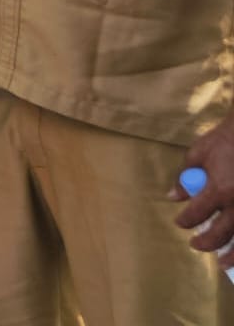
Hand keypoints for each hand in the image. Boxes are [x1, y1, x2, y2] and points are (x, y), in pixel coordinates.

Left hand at [176, 118, 233, 262]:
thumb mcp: (199, 152)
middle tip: (196, 245)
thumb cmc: (227, 139)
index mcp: (218, 189)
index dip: (186, 221)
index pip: (196, 214)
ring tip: (223, 262)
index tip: (181, 223)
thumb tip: (173, 196)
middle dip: (205, 242)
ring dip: (233, 254)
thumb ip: (185, 176)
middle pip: (220, 233)